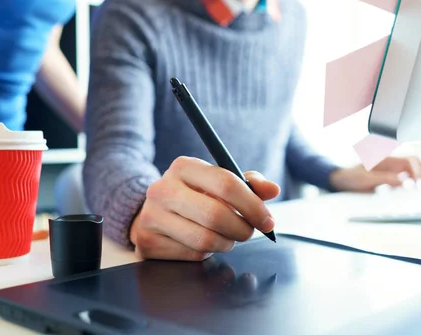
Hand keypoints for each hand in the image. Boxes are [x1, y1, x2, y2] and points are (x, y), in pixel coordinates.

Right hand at [130, 156, 279, 260]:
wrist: (152, 213)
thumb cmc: (194, 196)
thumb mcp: (217, 183)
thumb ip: (248, 183)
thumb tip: (273, 189)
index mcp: (183, 166)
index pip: (226, 183)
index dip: (252, 205)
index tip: (267, 220)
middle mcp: (163, 189)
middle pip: (216, 214)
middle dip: (242, 228)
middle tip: (249, 232)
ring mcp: (152, 216)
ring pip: (205, 239)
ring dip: (226, 242)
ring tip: (227, 236)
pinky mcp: (148, 241)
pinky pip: (192, 254)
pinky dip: (207, 252)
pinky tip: (203, 242)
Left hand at [330, 156, 420, 192]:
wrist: (339, 182)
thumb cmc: (350, 177)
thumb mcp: (367, 178)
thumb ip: (386, 178)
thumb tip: (405, 180)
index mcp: (388, 160)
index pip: (412, 160)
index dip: (419, 170)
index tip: (420, 183)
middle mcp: (391, 166)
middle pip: (415, 168)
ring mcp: (390, 175)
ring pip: (411, 177)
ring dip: (416, 184)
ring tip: (417, 194)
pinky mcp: (388, 184)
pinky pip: (403, 186)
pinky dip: (408, 191)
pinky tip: (406, 197)